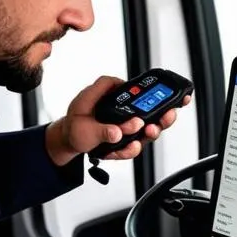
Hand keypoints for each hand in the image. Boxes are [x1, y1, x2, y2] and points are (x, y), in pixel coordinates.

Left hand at [46, 75, 192, 166]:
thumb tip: (118, 133)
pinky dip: (131, 148)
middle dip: (161, 112)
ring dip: (151, 130)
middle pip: (147, 107)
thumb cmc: (75, 127)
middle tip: (167, 114)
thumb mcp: (81, 126)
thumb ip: (102, 131)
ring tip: (151, 130)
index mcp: (107, 95)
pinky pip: (133, 144)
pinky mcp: (125, 137)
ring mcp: (125, 123)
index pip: (130, 87)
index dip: (149, 88)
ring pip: (145, 126)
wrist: (70, 141)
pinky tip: (130, 147)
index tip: (161, 92)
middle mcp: (120, 108)